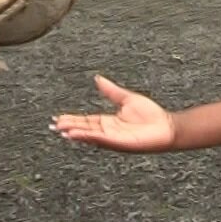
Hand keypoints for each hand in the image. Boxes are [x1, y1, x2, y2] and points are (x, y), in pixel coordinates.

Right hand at [51, 75, 176, 152]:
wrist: (167, 126)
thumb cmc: (151, 115)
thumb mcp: (127, 98)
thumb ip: (111, 90)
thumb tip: (97, 78)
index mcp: (109, 121)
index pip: (86, 120)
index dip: (72, 119)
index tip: (57, 118)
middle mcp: (108, 131)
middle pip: (84, 128)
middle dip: (69, 127)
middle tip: (53, 125)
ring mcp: (113, 138)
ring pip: (90, 136)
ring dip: (76, 134)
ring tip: (62, 131)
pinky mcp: (120, 143)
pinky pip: (102, 139)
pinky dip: (90, 136)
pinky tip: (79, 134)